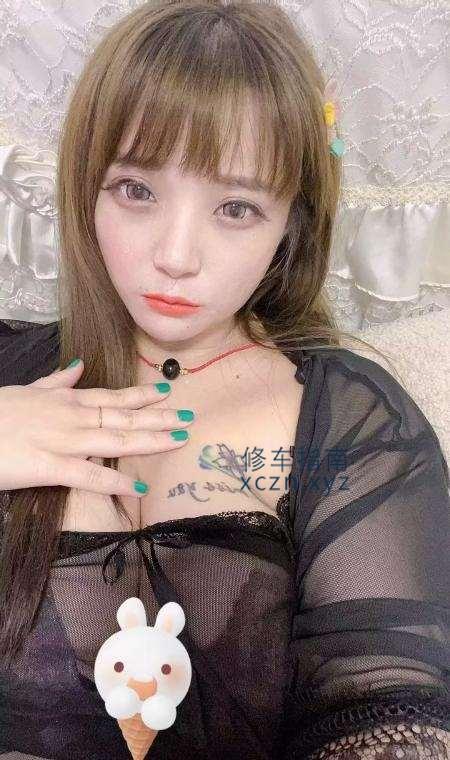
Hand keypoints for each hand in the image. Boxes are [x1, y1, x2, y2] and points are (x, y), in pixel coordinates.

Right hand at [0, 359, 193, 495]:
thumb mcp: (27, 390)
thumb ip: (56, 380)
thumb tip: (78, 365)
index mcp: (65, 400)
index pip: (112, 397)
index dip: (142, 397)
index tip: (168, 394)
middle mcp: (72, 416)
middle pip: (124, 416)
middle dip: (159, 417)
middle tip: (189, 417)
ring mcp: (63, 440)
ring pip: (116, 439)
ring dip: (151, 439)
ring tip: (179, 439)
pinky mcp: (50, 466)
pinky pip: (90, 475)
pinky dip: (116, 481)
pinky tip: (138, 487)